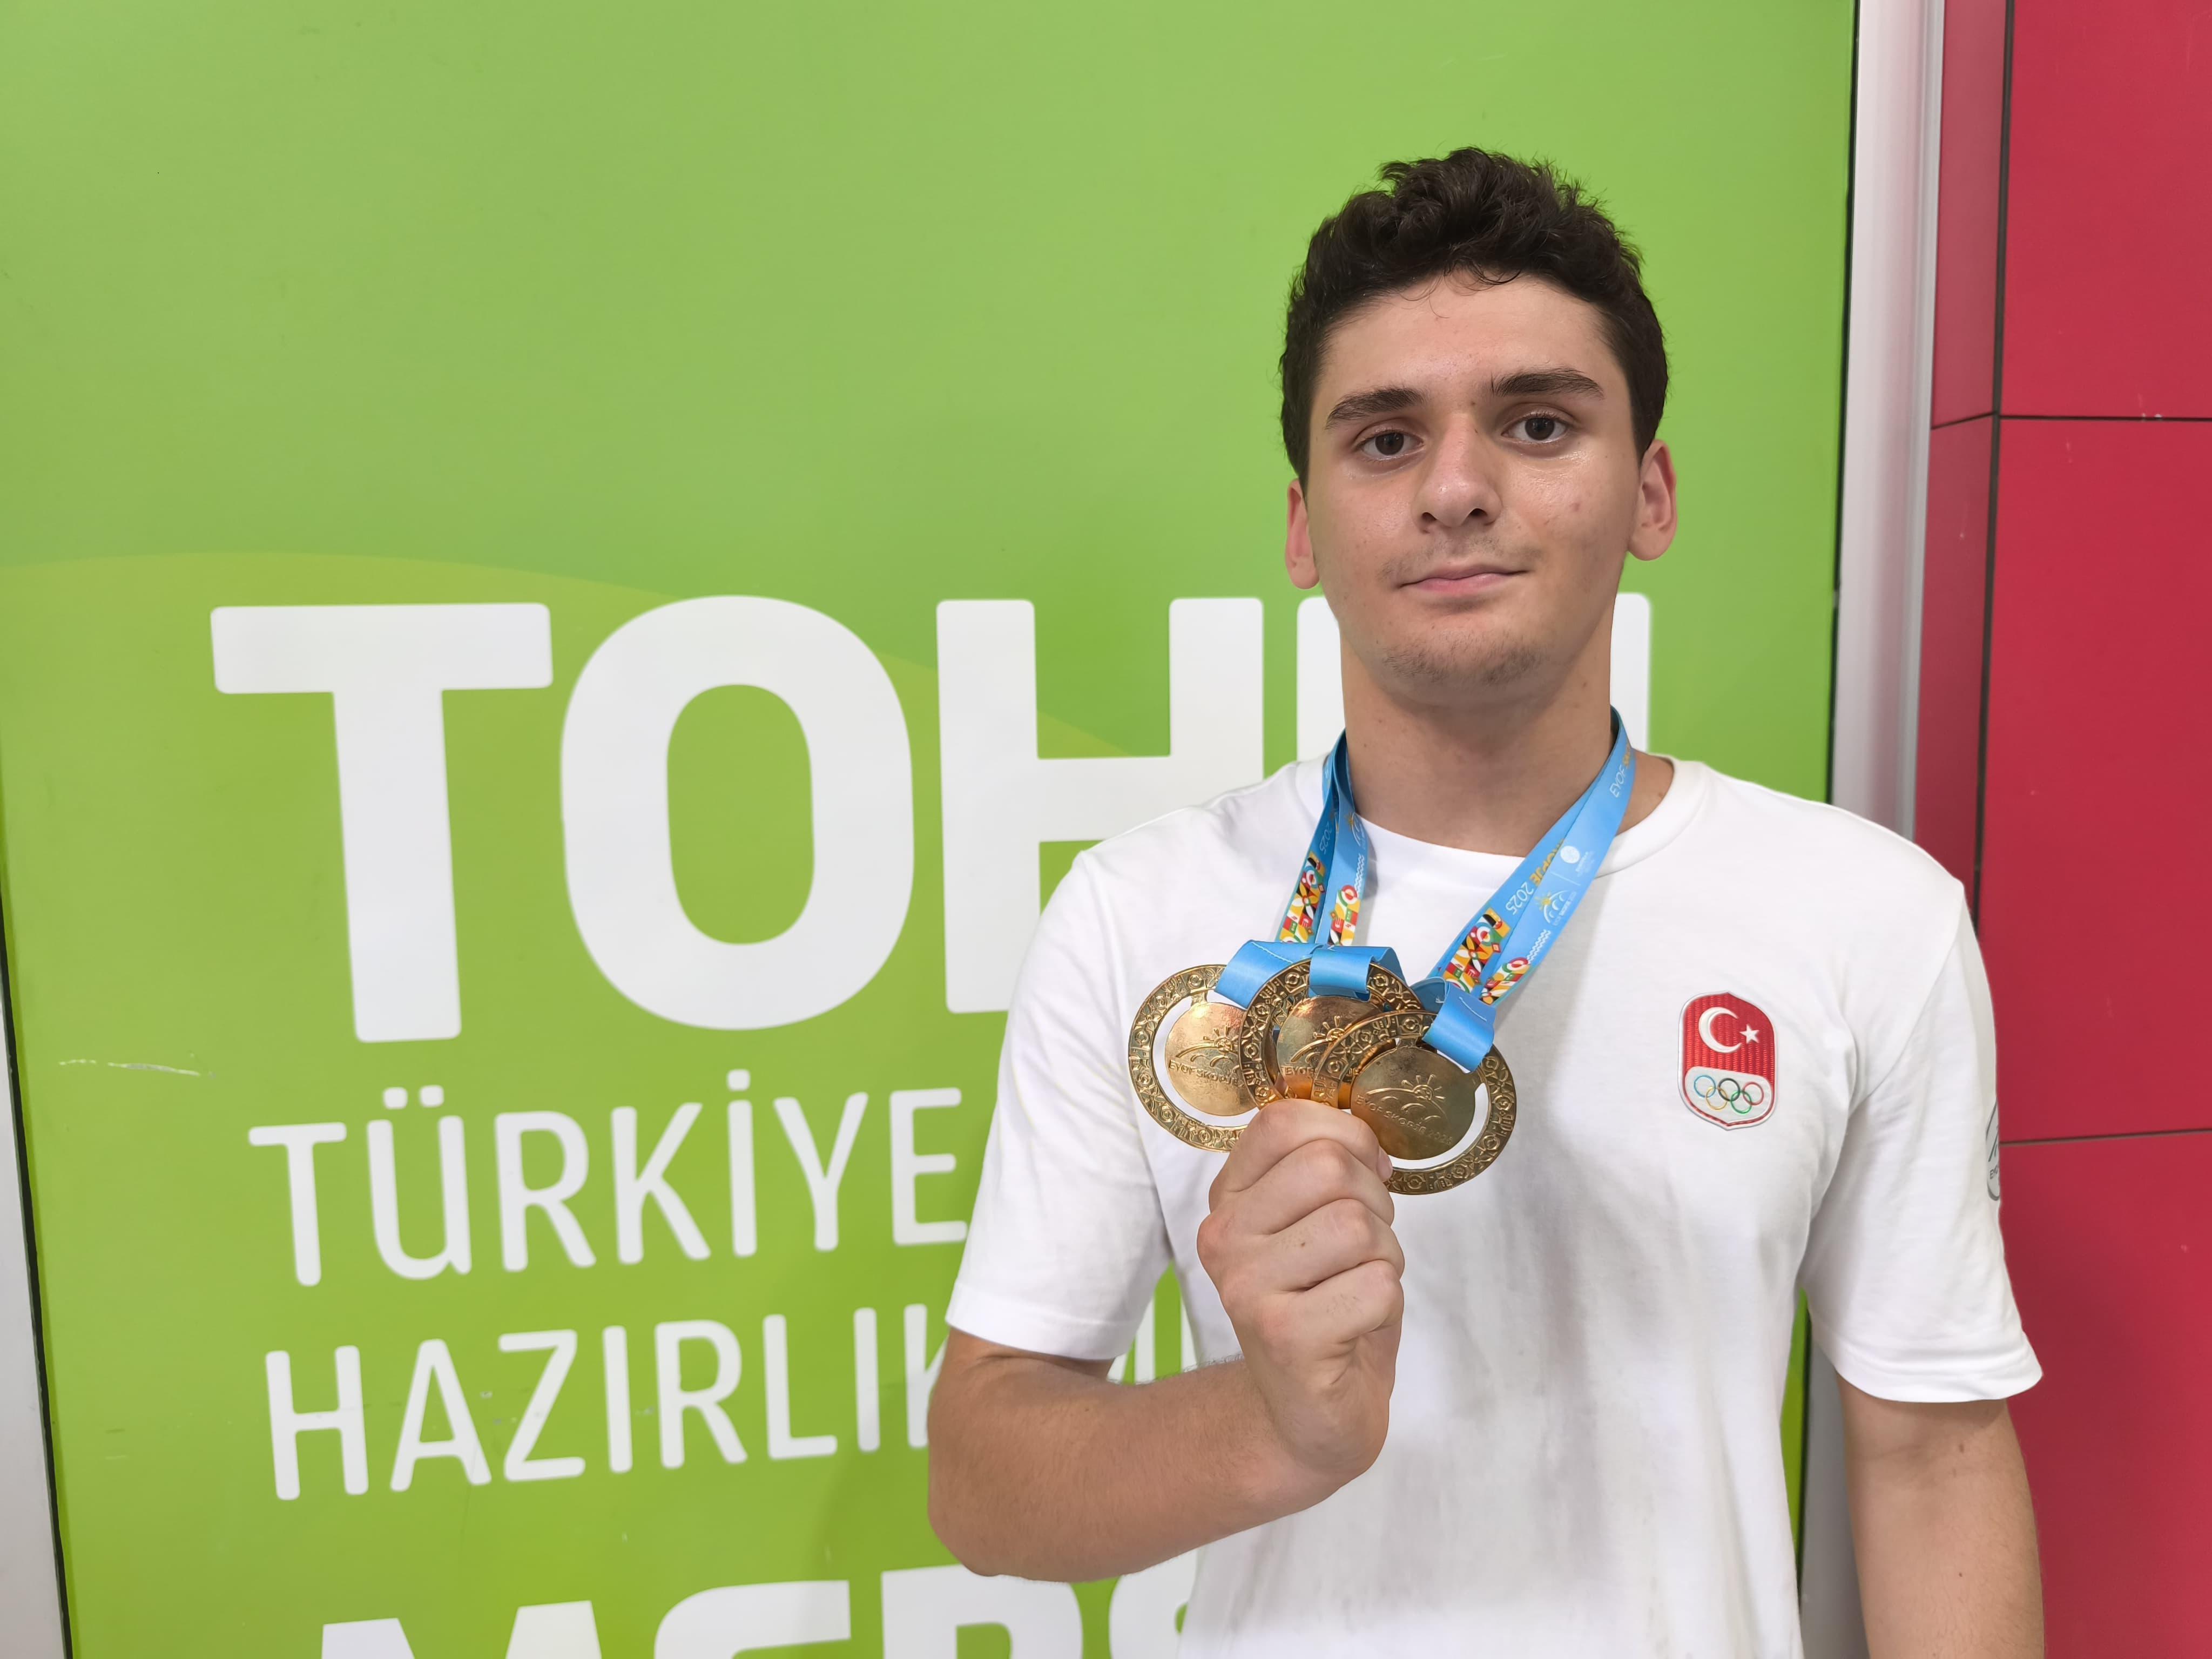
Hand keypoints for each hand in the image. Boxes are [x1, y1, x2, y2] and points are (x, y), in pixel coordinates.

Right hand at [1197, 1100, 1404, 1502]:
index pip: (1282, 1120)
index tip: (1363, 1174)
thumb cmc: (1323, 1306)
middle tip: (1362, 1250)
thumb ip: (1322, 1167)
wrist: (1305, 1415)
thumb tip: (1367, 1135)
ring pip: (1359, 1225)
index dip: (1345, 1136)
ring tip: (1356, 1289)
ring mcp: (1247, 1287)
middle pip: (1329, 1166)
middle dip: (1375, 1204)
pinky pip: (1376, 1284)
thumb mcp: (1312, 1224)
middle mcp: (1223, 1236)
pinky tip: (1356, 1326)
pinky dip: (1386, 1304)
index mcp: (1228, 1198)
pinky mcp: (1284, 1336)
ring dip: (1384, 1258)